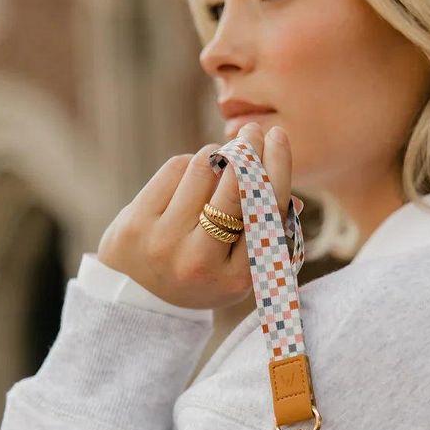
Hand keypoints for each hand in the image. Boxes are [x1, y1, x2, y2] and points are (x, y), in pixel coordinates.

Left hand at [96, 121, 293, 310]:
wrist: (139, 298)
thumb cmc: (202, 275)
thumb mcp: (238, 269)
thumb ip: (267, 236)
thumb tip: (294, 200)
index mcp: (236, 278)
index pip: (265, 212)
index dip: (276, 168)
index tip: (278, 137)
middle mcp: (199, 262)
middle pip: (235, 188)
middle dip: (248, 150)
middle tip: (253, 131)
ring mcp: (163, 243)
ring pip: (203, 170)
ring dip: (217, 155)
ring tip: (220, 159)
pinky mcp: (135, 225)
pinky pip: (175, 170)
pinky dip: (189, 164)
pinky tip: (192, 176)